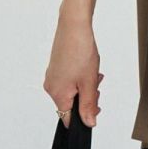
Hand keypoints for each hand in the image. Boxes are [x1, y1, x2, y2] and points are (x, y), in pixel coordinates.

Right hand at [44, 13, 103, 127]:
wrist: (74, 26)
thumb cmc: (80, 50)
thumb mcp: (89, 83)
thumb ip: (88, 106)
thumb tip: (89, 123)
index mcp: (57, 94)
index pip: (68, 118)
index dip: (84, 116)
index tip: (95, 108)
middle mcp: (51, 87)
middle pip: (71, 104)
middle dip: (87, 98)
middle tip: (96, 85)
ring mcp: (52, 76)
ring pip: (72, 91)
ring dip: (85, 87)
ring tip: (93, 73)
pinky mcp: (56, 68)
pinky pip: (69, 81)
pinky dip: (80, 78)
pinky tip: (88, 68)